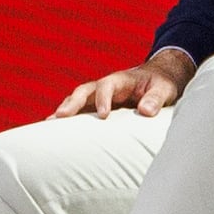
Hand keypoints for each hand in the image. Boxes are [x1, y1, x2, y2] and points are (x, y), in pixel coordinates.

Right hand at [56, 56, 185, 120]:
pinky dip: (68, 121)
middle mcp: (104, 87)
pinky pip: (80, 113)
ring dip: (64, 112)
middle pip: (83, 92)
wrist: (158, 80)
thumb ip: (156, 98)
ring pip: (77, 102)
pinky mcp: (97, 108)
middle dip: (72, 103)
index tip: (103, 116)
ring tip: (48, 126)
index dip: (103, 99)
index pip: (106, 86)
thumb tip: (145, 112)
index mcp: (120, 80)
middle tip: (61, 116)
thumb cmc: (161, 84)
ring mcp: (99, 98)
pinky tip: (55, 133)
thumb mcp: (164, 89)